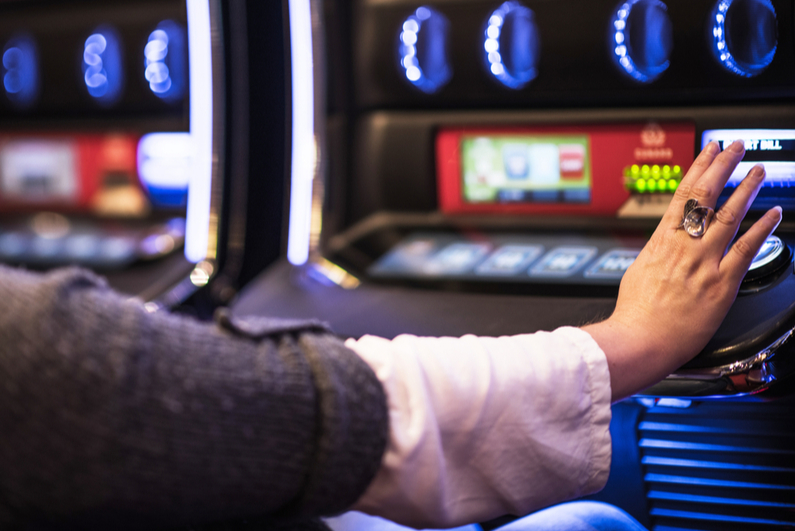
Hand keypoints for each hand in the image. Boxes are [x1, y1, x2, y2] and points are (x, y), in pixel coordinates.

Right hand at [584, 140, 782, 400]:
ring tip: (758, 172)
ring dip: (746, 190)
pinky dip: (762, 230)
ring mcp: (704, 263)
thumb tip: (662, 245)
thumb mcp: (637, 271)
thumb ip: (655, 253)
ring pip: (728, 216)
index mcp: (661, 242)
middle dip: (722, 166)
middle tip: (735, 147)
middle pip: (705, 196)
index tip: (709, 151)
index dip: (699, 168)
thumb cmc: (635, 313)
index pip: (682, 194)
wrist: (640, 339)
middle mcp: (684, 247)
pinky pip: (746, 251)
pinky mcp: (721, 284)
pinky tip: (773, 215)